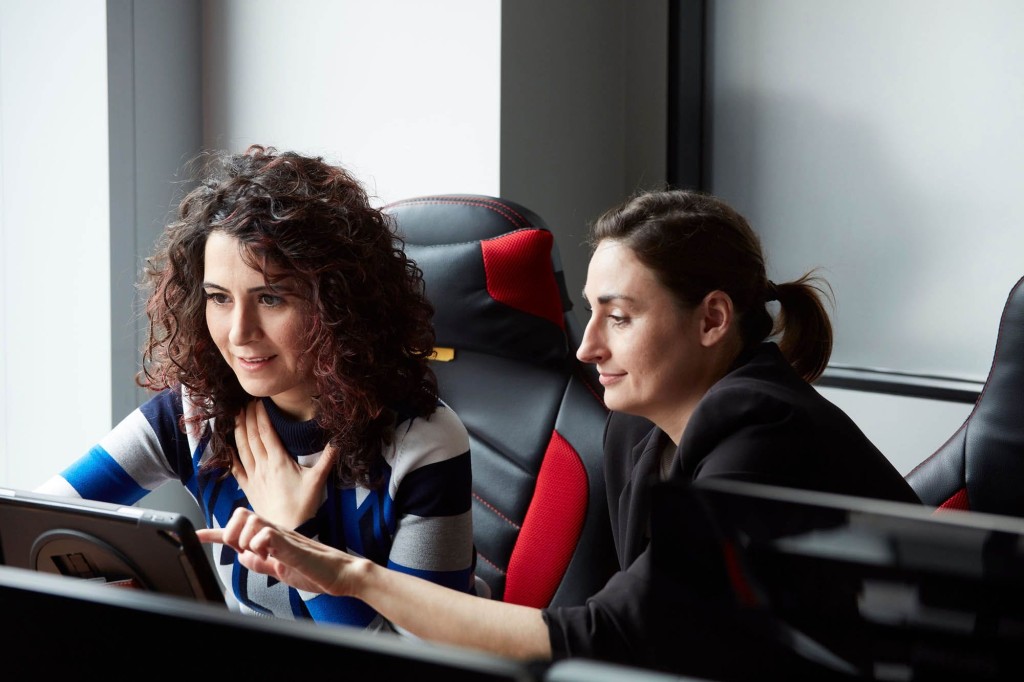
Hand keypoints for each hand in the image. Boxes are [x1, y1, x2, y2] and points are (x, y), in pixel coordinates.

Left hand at [197, 508, 358, 595]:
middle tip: (242, 551)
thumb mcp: (280, 569)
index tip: (196, 535)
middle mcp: (276, 531)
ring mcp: (284, 536)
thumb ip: (261, 562)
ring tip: (258, 553)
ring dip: (244, 539)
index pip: (239, 528)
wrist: (342, 574)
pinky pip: (267, 536)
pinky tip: (268, 554)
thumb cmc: (316, 570)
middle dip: (231, 533)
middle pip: (240, 514)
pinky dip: (259, 545)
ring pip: (250, 521)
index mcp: (272, 537)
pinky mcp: (293, 546)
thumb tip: (243, 558)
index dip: (214, 532)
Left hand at [231, 400, 337, 528]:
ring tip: (236, 416)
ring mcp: (253, 477)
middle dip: (248, 418)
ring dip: (238, 431)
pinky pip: (236, 469)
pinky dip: (231, 456)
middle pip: (252, 437)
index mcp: (278, 461)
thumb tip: (339, 441)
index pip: (266, 432)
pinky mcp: (248, 488)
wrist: (288, 529)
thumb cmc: (303, 505)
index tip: (258, 402)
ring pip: (242, 449)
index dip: (261, 415)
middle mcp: (263, 466)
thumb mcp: (318, 480)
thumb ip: (328, 458)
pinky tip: (227, 447)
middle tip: (246, 403)